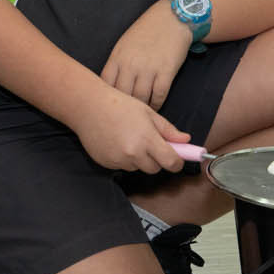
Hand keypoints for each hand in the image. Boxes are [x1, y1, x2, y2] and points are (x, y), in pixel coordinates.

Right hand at [74, 85, 188, 174]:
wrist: (88, 106)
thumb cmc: (119, 105)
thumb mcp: (148, 113)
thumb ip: (168, 130)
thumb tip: (185, 140)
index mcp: (147, 139)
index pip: (171, 162)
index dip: (176, 162)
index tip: (176, 158)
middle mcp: (133, 153)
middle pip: (155, 169)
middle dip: (156, 159)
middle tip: (149, 143)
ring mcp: (119, 160)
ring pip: (138, 167)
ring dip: (138, 159)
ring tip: (128, 139)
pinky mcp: (107, 163)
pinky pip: (122, 166)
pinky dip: (123, 158)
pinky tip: (116, 142)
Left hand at [100, 0, 193, 109]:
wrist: (171, 19)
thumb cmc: (146, 32)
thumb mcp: (124, 45)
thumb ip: (117, 64)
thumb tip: (110, 86)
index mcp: (117, 58)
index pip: (105, 85)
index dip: (107, 98)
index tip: (110, 105)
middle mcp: (130, 65)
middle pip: (122, 95)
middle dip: (124, 107)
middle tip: (126, 116)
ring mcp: (148, 68)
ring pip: (141, 98)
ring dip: (141, 108)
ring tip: (141, 115)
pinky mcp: (166, 71)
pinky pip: (159, 95)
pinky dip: (157, 105)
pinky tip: (156, 107)